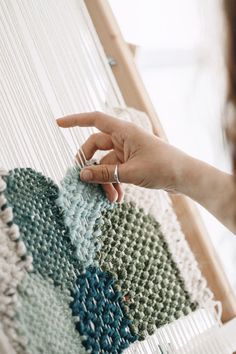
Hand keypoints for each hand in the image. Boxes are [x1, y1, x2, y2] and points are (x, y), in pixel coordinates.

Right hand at [57, 111, 186, 202]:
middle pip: (95, 147)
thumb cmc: (163, 167)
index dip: (75, 120)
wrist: (185, 177)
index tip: (58, 123)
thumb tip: (82, 175)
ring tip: (111, 199)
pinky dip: (113, 184)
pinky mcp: (131, 163)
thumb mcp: (131, 172)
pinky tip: (117, 198)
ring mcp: (127, 152)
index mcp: (124, 132)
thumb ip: (105, 174)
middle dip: (90, 166)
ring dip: (105, 182)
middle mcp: (123, 139)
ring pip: (105, 164)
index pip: (94, 120)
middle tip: (84, 180)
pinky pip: (114, 172)